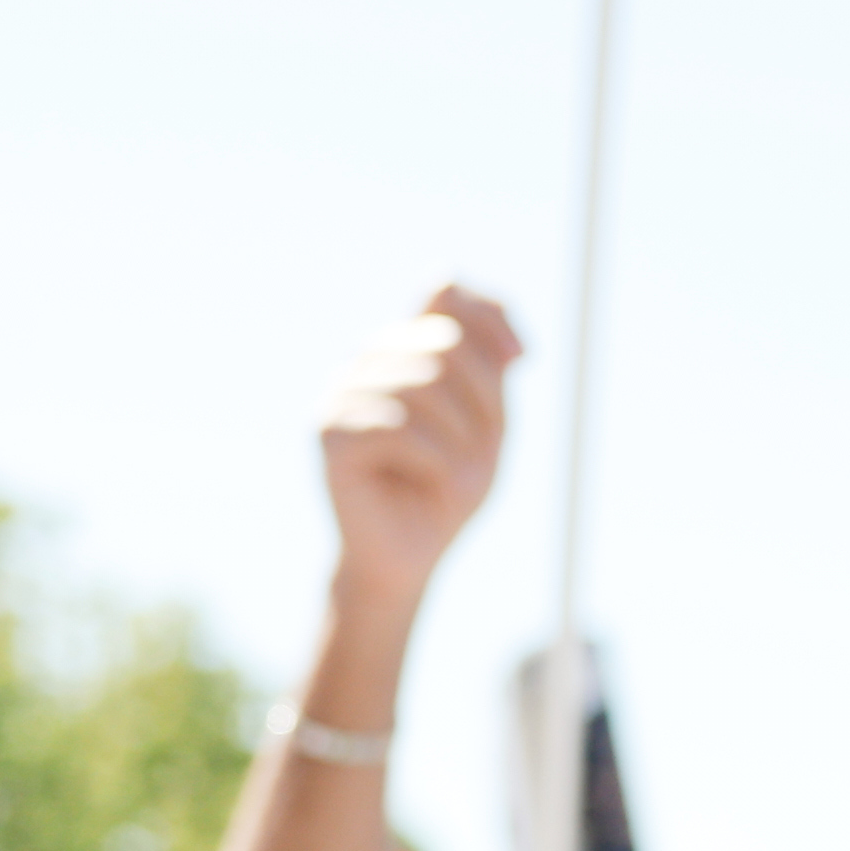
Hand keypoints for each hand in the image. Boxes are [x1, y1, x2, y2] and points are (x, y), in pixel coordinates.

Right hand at [317, 288, 516, 610]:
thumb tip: (474, 306)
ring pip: (423, 386)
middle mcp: (368, 359)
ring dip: (459, 442)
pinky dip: (432, 461)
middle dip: (483, 403)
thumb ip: (485, 366)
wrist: (410, 557)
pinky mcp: (328, 431)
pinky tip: (427, 484)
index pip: (445, 293)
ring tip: (453, 478)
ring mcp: (341, 391)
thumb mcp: (488, 424)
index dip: (490, 317)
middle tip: (478, 457)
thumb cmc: (447, 490)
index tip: (521, 358)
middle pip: (444, 344)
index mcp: (405, 348)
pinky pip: (397, 426)